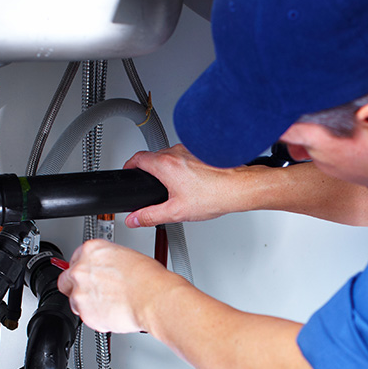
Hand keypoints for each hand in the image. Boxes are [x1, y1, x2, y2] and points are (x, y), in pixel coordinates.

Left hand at [57, 239, 177, 333]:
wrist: (154, 299)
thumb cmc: (148, 279)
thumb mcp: (127, 256)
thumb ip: (108, 262)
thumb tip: (106, 270)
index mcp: (91, 250)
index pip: (75, 259)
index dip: (85, 270)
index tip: (91, 275)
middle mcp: (81, 270)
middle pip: (67, 280)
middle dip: (78, 287)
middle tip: (95, 291)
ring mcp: (80, 293)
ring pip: (75, 301)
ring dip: (88, 304)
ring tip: (110, 304)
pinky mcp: (85, 313)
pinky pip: (86, 317)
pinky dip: (98, 317)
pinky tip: (113, 312)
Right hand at [124, 144, 245, 226]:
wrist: (238, 187)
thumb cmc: (213, 195)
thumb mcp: (176, 212)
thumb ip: (150, 216)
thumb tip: (134, 219)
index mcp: (166, 164)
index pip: (137, 158)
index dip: (129, 165)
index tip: (129, 171)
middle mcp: (176, 152)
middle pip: (153, 157)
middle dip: (149, 170)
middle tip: (152, 186)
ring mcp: (190, 149)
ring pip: (170, 156)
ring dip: (168, 169)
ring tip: (175, 188)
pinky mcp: (201, 151)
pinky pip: (185, 157)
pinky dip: (183, 167)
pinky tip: (192, 183)